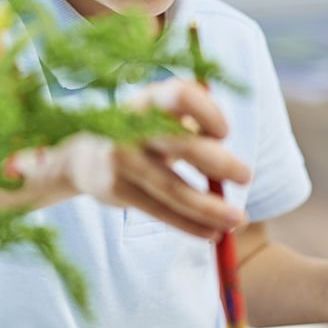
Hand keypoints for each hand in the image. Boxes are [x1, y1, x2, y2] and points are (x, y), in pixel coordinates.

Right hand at [0, 78, 250, 238]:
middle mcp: (130, 128)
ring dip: (210, 208)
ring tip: (237, 220)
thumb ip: (191, 122)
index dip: (208, 112)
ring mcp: (122, 161)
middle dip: (219, 162)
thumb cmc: (137, 133)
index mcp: (147, 101)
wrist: (80, 156)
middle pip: (182, 144)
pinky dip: (189, 225)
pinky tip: (212, 233)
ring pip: (173, 188)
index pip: (181, 95)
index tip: (223, 133)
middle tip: (246, 176)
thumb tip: (228, 150)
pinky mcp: (118, 191)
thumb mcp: (158, 115)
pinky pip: (161, 212)